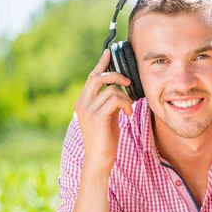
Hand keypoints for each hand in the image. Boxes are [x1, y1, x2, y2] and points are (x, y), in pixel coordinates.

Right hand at [74, 49, 132, 174]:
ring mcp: (88, 110)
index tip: (108, 52)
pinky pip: (115, 99)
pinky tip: (128, 114)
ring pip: (111, 89)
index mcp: (83, 102)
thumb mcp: (107, 117)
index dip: (101, 63)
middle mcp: (82, 103)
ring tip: (129, 110)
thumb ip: (109, 103)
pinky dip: (126, 104)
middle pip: (98, 77)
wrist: (99, 159)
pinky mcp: (97, 117)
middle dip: (116, 74)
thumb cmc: (105, 140)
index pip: (92, 77)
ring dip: (126, 97)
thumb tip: (120, 91)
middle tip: (129, 81)